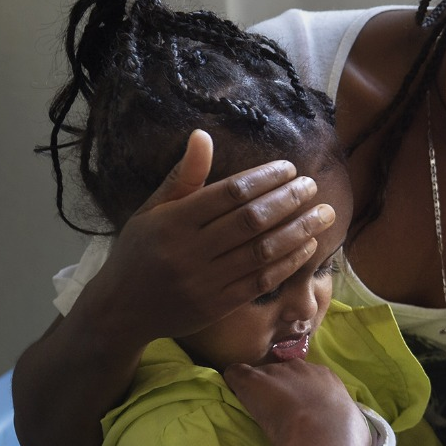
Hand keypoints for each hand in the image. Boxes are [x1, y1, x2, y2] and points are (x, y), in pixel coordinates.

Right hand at [93, 129, 337, 345]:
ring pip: (262, 252)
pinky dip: (288, 262)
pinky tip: (308, 245)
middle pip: (251, 221)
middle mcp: (190, 251)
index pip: (228, 193)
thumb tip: (203, 134)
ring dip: (298, 231)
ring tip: (323, 213)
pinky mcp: (220, 306)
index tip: (289, 168)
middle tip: (312, 186)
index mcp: (172, 222)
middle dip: (287, 201)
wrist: (122, 311)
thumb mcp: (152, 210)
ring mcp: (206, 282)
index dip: (263, 179)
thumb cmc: (140, 252)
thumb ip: (183, 176)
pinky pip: (262, 281)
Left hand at [224, 360, 370, 445]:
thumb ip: (348, 425)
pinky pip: (235, 374)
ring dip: (258, 389)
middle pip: (283, 371)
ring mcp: (276, 373)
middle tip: (276, 410)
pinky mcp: (252, 381)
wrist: (323, 432)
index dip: (299, 392)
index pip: (308, 377)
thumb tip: (353, 438)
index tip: (296, 408)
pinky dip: (232, 384)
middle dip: (278, 387)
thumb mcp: (353, 426)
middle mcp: (302, 369)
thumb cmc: (342, 436)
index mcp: (327, 378)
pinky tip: (231, 396)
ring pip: (261, 374)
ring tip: (253, 407)